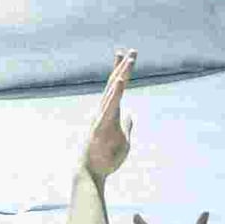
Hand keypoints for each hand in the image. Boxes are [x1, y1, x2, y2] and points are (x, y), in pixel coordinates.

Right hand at [77, 51, 138, 180]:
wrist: (91, 172)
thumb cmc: (106, 158)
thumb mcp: (123, 139)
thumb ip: (126, 125)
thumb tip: (131, 115)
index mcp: (109, 113)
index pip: (116, 88)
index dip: (121, 71)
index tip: (127, 57)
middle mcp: (104, 110)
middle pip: (114, 84)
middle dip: (123, 66)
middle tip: (133, 51)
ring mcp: (101, 116)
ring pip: (113, 91)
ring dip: (122, 74)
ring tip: (130, 59)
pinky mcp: (101, 125)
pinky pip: (110, 106)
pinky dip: (116, 92)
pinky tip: (120, 80)